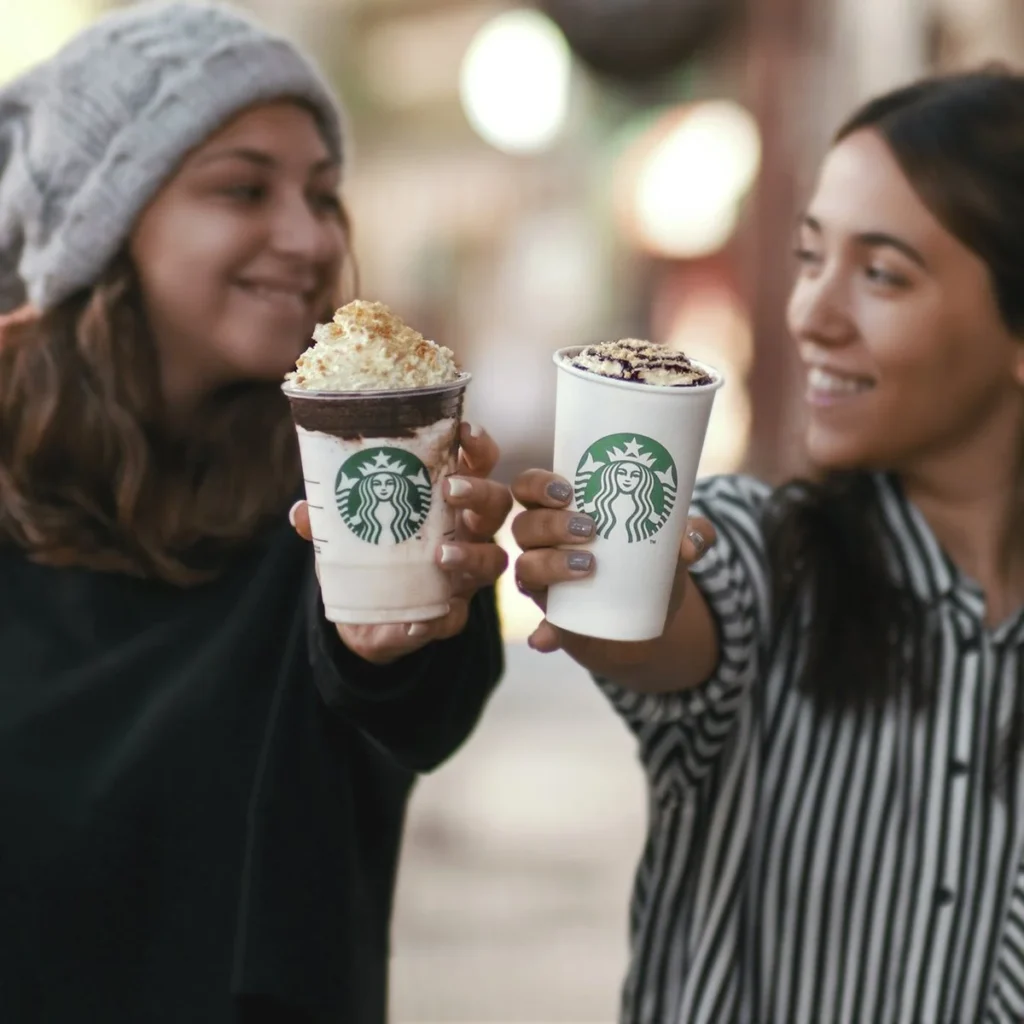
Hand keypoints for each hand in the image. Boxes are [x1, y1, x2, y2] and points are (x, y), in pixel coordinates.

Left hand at [291, 422, 511, 664]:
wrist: (363, 616)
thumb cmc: (368, 554)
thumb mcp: (346, 530)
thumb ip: (327, 519)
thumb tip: (302, 510)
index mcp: (448, 502)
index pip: (478, 465)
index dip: (479, 447)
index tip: (466, 431)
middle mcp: (467, 533)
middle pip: (497, 506)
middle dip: (480, 493)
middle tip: (450, 489)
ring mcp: (465, 575)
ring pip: (492, 560)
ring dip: (471, 555)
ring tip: (441, 556)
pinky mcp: (451, 616)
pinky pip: (456, 617)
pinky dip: (438, 618)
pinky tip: (416, 621)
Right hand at [510, 468, 714, 665]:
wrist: (650, 616)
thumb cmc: (650, 562)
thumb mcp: (674, 544)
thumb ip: (693, 535)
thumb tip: (688, 545)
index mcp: (561, 512)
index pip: (528, 488)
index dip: (536, 485)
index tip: (567, 490)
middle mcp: (542, 545)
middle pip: (524, 526)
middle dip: (550, 523)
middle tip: (590, 528)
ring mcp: (544, 583)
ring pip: (526, 567)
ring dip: (549, 564)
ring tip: (588, 566)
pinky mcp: (554, 620)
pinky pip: (542, 626)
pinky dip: (543, 632)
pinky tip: (545, 638)